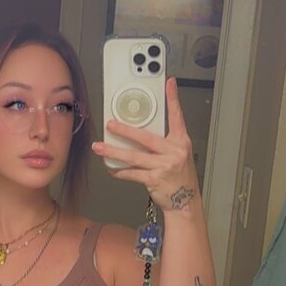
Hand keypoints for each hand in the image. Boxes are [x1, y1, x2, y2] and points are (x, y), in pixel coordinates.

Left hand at [92, 77, 197, 211]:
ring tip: (100, 147)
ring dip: (114, 151)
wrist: (185, 202)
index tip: (169, 83)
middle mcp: (174, 152)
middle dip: (125, 130)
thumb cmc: (180, 178)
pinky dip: (120, 171)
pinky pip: (133, 173)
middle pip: (146, 137)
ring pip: (134, 156)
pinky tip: (112, 168)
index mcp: (181, 142)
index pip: (177, 116)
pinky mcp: (155, 179)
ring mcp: (164, 166)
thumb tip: (140, 134)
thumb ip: (164, 143)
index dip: (173, 99)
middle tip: (110, 124)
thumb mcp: (179, 155)